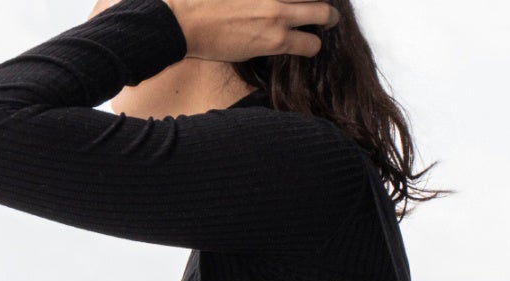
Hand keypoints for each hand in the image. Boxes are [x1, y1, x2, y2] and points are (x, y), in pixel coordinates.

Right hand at [89, 0, 339, 59]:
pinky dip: (312, 46)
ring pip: (323, 15)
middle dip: (324, 2)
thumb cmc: (199, 0)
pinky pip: (309, 44)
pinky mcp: (275, 39)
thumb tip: (260, 2)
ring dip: (326, 21)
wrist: (183, 21)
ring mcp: (278, 11)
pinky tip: (308, 47)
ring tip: (323, 26)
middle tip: (325, 8)